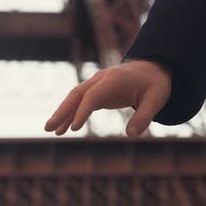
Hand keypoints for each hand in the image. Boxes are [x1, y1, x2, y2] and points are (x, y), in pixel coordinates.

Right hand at [44, 60, 170, 136]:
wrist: (152, 70)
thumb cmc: (154, 84)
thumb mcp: (156, 99)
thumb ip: (145, 116)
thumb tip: (131, 135)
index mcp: (114, 79)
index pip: (93, 96)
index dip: (82, 111)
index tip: (73, 128)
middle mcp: (100, 79)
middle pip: (76, 94)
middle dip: (62, 111)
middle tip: (49, 127)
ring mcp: (96, 84)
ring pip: (74, 98)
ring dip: (61, 113)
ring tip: (50, 130)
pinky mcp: (96, 92)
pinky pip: (79, 103)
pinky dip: (70, 114)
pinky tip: (63, 129)